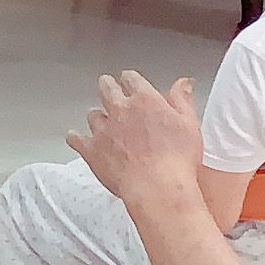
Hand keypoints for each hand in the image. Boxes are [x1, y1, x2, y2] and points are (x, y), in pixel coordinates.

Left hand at [67, 73, 206, 208]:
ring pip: (92, 114)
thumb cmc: (176, 159)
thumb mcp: (188, 124)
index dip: (129, 79)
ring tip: (101, 120)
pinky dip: (75, 137)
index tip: (129, 80)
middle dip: (107, 86)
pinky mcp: (91, 150)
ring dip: (97, 116)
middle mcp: (120, 110)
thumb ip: (182, 100)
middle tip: (108, 87)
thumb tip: (183, 83)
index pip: (131, 79)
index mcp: (144, 101)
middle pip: (106, 89)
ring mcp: (103, 130)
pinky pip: (76, 139)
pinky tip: (75, 137)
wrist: (156, 186)